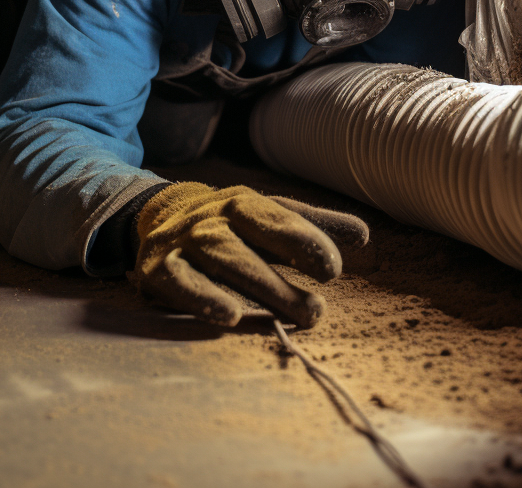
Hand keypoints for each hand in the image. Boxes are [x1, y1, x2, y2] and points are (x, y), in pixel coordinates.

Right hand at [132, 182, 368, 327]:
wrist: (160, 214)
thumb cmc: (231, 224)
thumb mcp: (268, 217)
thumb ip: (312, 226)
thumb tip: (364, 235)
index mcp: (243, 204)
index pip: (277, 219)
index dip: (305, 240)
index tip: (333, 269)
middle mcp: (212, 218)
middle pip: (250, 245)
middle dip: (284, 277)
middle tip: (318, 311)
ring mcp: (183, 241)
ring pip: (222, 262)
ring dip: (257, 289)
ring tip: (291, 315)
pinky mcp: (157, 268)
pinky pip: (179, 282)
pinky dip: (202, 298)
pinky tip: (229, 317)